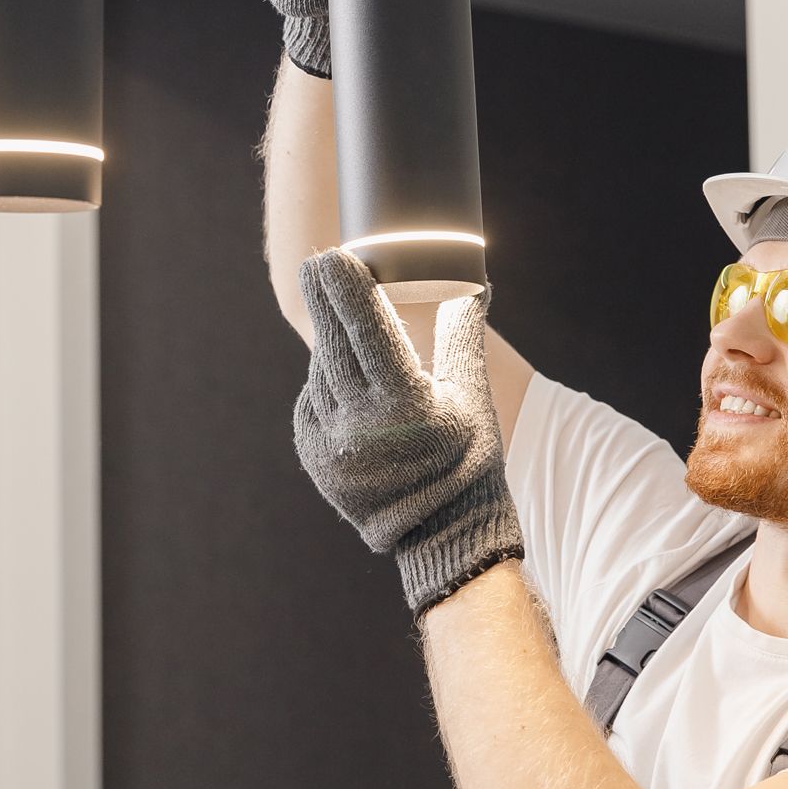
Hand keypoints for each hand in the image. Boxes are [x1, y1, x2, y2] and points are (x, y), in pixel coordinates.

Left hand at [292, 249, 522, 616]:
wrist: (441, 533)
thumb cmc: (466, 459)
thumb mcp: (472, 397)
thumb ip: (463, 338)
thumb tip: (474, 286)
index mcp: (406, 402)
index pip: (368, 329)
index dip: (348, 288)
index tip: (333, 255)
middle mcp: (361, 422)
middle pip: (333, 342)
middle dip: (325, 297)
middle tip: (318, 262)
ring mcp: (331, 442)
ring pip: (321, 371)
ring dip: (330, 342)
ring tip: (345, 323)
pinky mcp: (313, 456)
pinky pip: (312, 401)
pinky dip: (325, 382)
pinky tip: (342, 374)